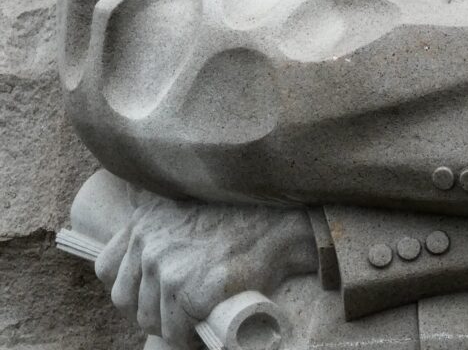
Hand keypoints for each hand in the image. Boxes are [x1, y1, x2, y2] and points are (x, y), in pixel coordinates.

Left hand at [95, 198, 317, 347]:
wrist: (279, 227)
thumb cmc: (242, 221)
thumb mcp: (188, 211)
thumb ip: (162, 229)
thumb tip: (148, 266)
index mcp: (145, 220)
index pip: (108, 268)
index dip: (132, 285)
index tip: (154, 290)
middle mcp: (148, 241)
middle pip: (126, 300)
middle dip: (152, 310)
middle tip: (183, 308)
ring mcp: (167, 266)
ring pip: (148, 320)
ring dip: (171, 325)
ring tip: (197, 316)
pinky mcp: (188, 290)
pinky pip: (175, 332)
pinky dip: (189, 336)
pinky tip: (207, 325)